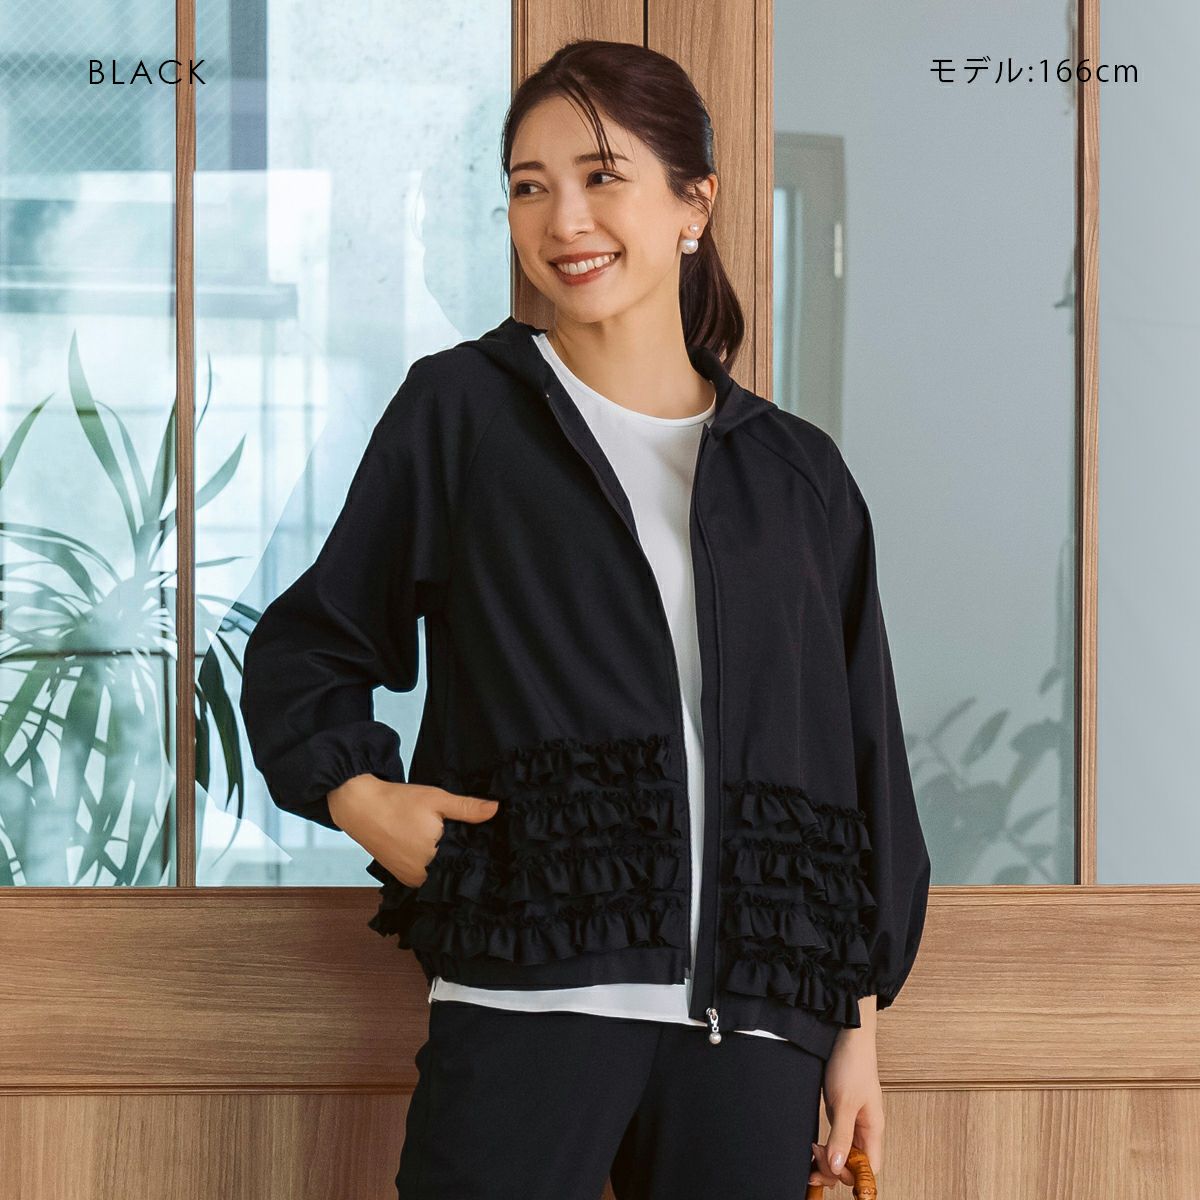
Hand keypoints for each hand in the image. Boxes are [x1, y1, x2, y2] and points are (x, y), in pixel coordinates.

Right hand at [327, 775, 499, 886]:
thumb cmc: (398, 802)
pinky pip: (425, 876)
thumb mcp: (437, 799)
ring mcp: (411, 879)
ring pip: (439, 875)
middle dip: (464, 857)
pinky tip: (437, 850)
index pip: (467, 862)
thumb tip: (496, 809)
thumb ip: (467, 808)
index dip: (479, 851)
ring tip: (457, 844)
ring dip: (447, 863)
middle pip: (453, 871)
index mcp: (435, 858)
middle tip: (475, 840)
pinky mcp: (402, 877)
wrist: (360, 807)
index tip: (491, 843)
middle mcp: (423, 875)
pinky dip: (433, 865)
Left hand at [808, 999, 883, 1189]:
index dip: (852, 1177)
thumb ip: (841, 1135)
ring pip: (843, 1154)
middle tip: (813, 1161)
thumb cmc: (852, 1064)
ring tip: (812, 1153)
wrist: (846, 1035)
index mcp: (873, 1129)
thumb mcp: (844, 1102)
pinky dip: (825, 1147)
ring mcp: (852, 1122)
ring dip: (828, 1159)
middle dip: (834, 1169)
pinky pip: (836, 1140)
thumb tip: (837, 1168)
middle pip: (854, 1165)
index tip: (829, 1171)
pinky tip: (814, 1146)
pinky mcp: (841, 1113)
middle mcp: (865, 1129)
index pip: (869, 1168)